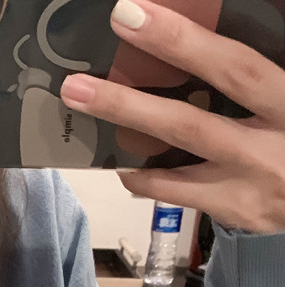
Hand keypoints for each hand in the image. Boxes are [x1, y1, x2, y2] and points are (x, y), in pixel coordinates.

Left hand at [59, 0, 284, 234]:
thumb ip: (260, 70)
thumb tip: (208, 49)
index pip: (234, 66)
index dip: (183, 41)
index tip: (133, 15)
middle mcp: (270, 144)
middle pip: (190, 123)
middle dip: (129, 102)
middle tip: (76, 83)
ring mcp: (250, 183)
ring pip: (177, 162)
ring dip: (127, 136)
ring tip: (82, 107)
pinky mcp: (238, 211)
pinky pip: (178, 194)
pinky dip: (145, 178)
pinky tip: (122, 163)